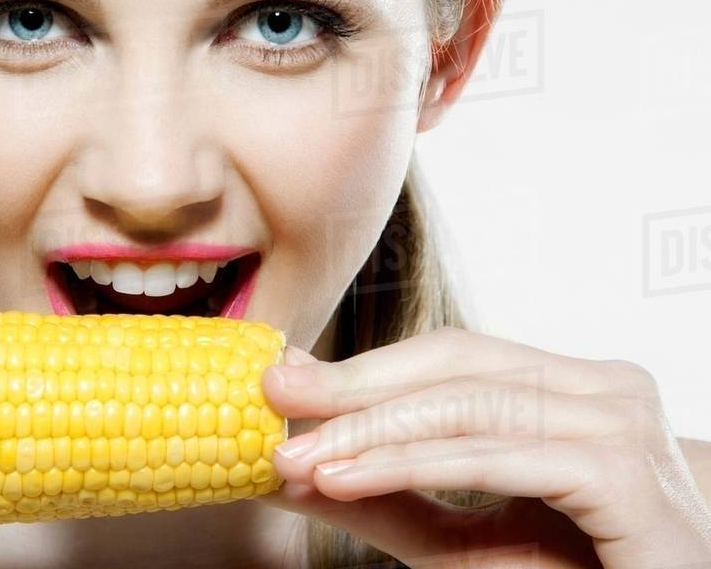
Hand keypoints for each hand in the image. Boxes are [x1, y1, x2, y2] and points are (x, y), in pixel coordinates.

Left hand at [259, 326, 710, 567]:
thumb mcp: (457, 537)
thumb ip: (380, 492)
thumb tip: (289, 464)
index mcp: (574, 387)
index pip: (452, 357)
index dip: (363, 368)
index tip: (283, 382)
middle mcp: (606, 386)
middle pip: (455, 365)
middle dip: (353, 385)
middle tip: (272, 396)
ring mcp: (621, 421)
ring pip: (464, 406)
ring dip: (365, 430)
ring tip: (296, 456)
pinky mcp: (620, 472)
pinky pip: (488, 456)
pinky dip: (404, 464)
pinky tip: (342, 477)